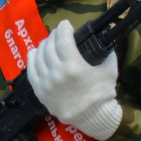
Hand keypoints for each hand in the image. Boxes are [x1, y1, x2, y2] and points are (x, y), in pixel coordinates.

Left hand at [26, 21, 121, 140]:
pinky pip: (30, 69)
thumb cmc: (101, 92)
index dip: (64, 28)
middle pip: (50, 46)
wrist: (91, 116)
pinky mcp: (39, 91)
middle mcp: (57, 74)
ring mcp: (46, 83)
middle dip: (55, 35)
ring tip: (50, 42)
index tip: (66, 24)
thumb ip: (107, 52)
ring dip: (44, 45)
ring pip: (39, 55)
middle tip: (60, 33)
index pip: (63, 40)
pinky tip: (36, 52)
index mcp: (74, 67)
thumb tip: (104, 36)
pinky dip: (32, 58)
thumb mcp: (109, 69)